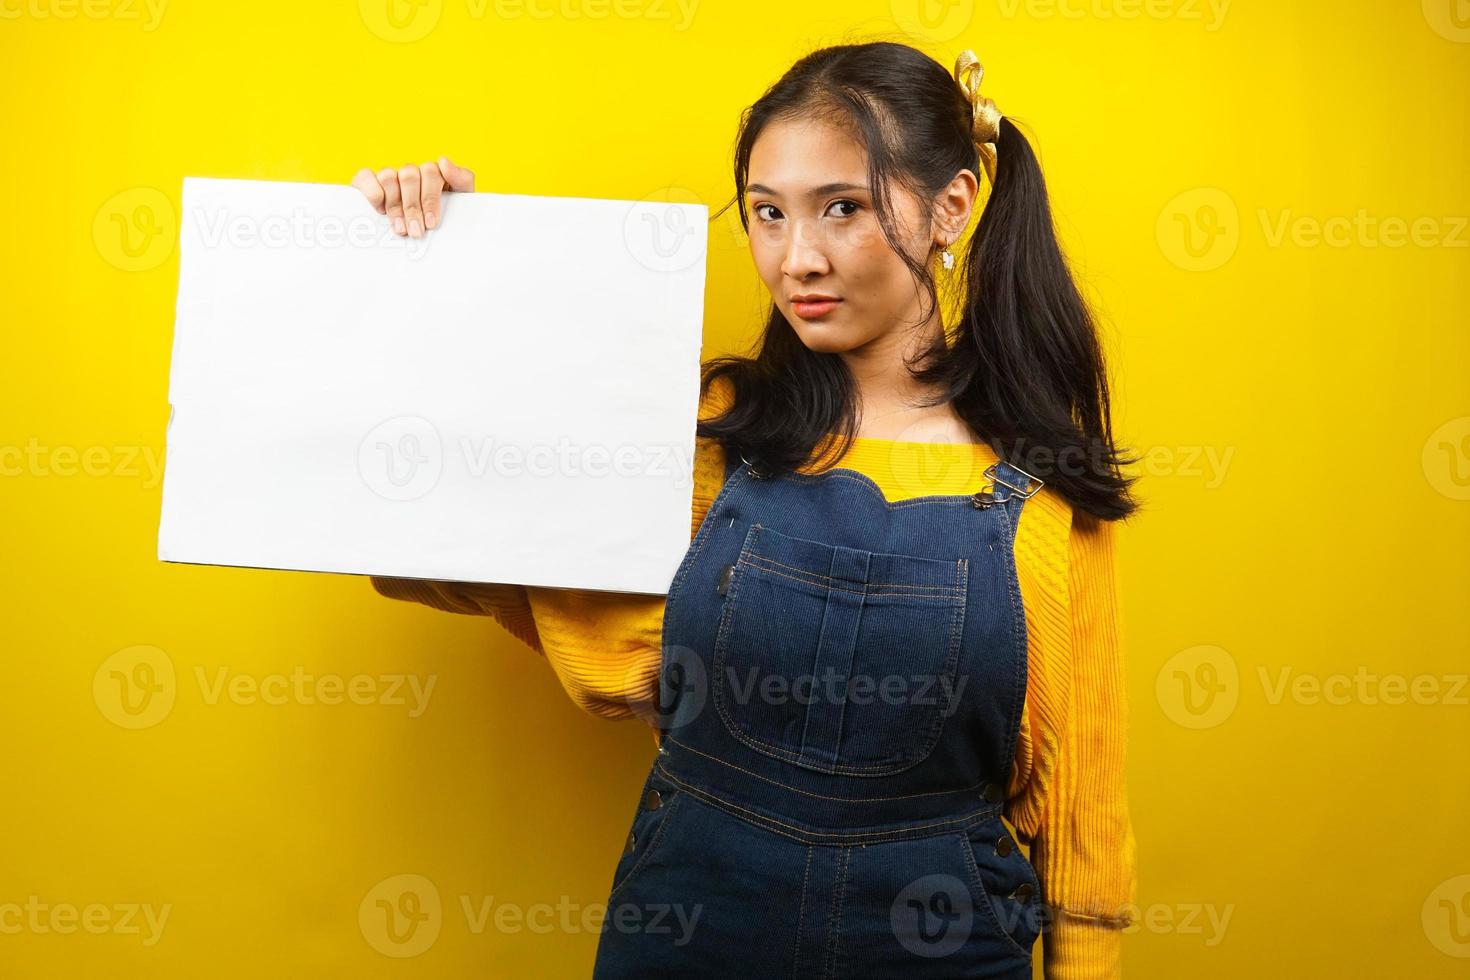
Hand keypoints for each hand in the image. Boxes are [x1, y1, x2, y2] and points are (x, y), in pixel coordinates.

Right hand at [351, 156, 474, 237]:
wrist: (418, 245)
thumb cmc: (441, 223)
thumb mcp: (459, 204)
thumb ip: (462, 180)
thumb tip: (444, 161)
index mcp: (432, 174)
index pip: (431, 171)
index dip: (430, 198)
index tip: (431, 222)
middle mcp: (410, 173)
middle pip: (409, 175)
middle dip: (413, 207)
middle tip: (416, 231)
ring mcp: (389, 176)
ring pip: (388, 176)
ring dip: (394, 205)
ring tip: (400, 228)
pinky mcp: (366, 181)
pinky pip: (365, 176)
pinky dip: (373, 194)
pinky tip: (381, 211)